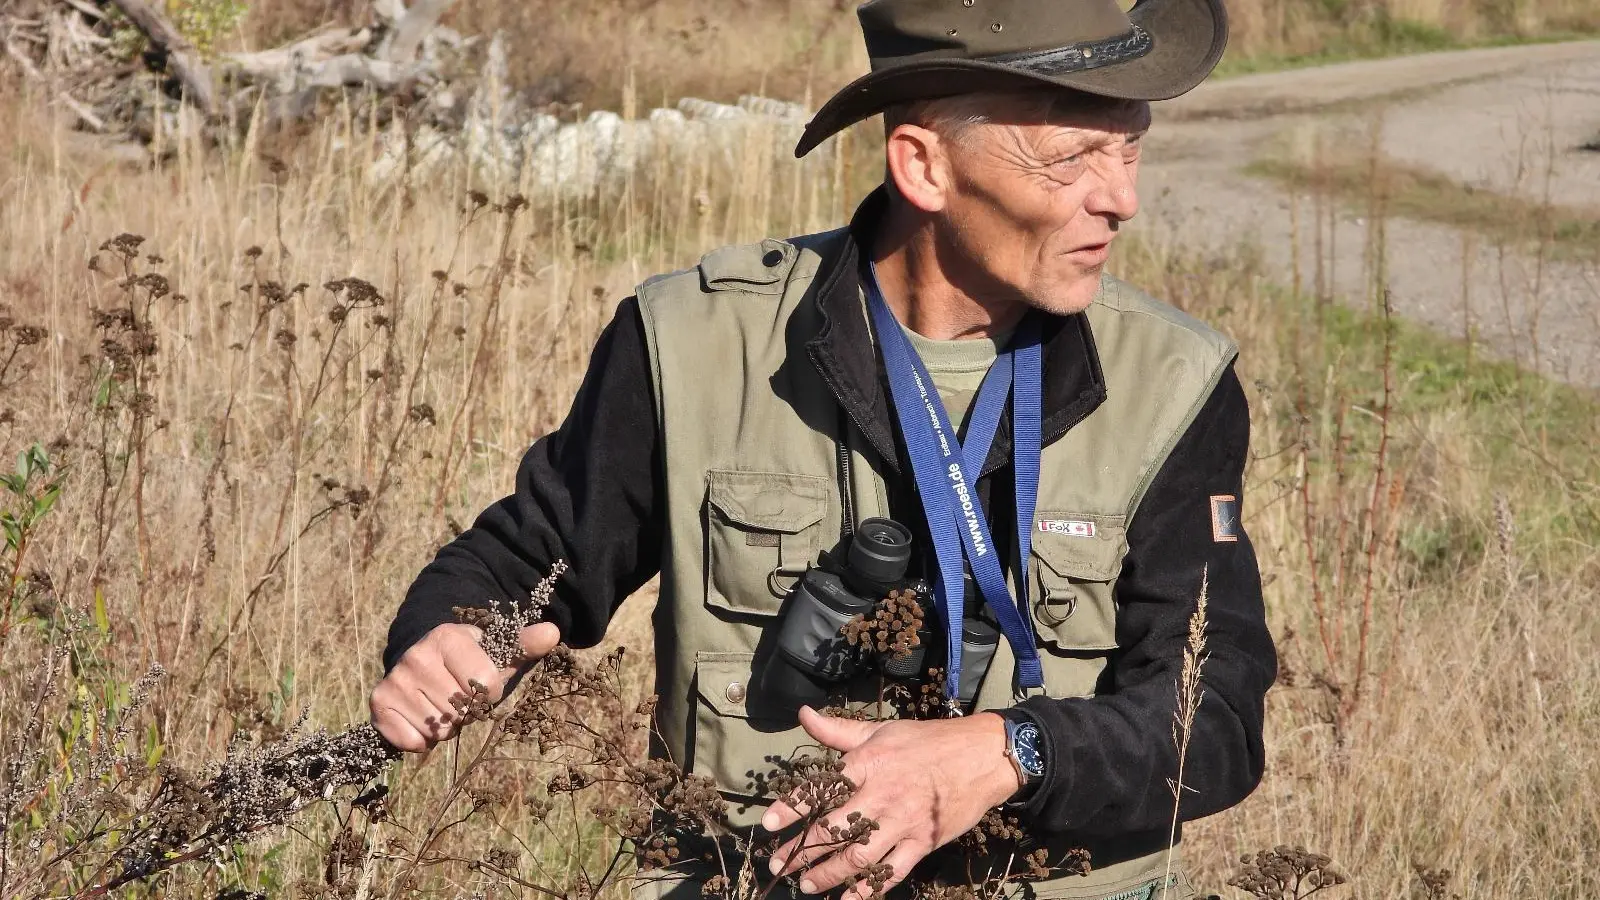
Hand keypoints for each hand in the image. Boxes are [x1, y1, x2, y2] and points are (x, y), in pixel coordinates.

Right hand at [369, 621, 560, 751]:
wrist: (419, 662)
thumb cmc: (466, 661)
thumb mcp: (495, 650)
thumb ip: (523, 644)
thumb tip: (553, 633)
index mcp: (447, 637)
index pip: (486, 684)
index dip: (489, 692)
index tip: (479, 681)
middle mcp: (417, 656)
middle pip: (461, 710)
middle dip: (466, 712)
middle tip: (456, 695)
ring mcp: (395, 679)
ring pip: (439, 729)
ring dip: (445, 726)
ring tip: (438, 704)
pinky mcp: (379, 704)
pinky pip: (412, 742)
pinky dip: (420, 739)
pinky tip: (420, 717)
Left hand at [764, 707, 1022, 898]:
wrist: (981, 756)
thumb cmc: (927, 741)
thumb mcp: (881, 730)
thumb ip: (838, 730)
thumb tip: (803, 714)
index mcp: (867, 764)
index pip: (821, 788)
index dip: (792, 806)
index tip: (768, 822)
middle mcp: (881, 795)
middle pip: (833, 828)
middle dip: (802, 850)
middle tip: (779, 864)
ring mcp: (903, 822)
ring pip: (858, 855)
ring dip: (829, 873)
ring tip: (806, 884)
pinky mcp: (923, 842)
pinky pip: (892, 871)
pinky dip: (869, 889)